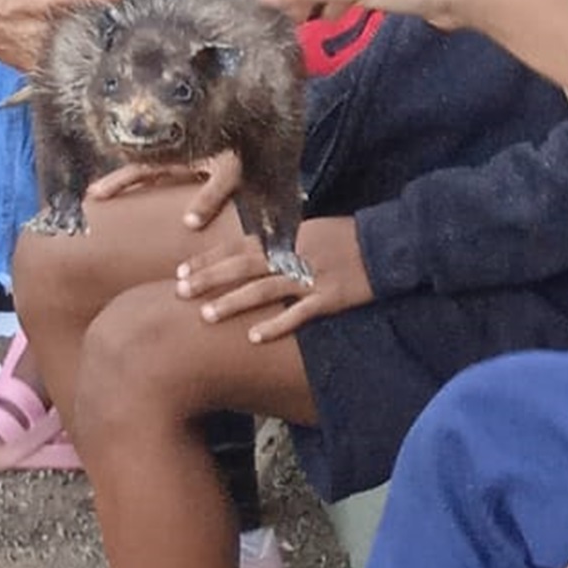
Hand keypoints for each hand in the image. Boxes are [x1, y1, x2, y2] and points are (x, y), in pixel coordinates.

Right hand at [86, 149, 242, 212]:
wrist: (270, 135)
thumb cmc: (252, 153)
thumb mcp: (231, 173)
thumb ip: (211, 195)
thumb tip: (188, 224)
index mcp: (182, 153)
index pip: (141, 168)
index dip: (117, 182)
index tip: (94, 195)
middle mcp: (180, 155)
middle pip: (139, 170)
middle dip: (116, 183)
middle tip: (90, 200)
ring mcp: (188, 161)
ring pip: (152, 174)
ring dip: (131, 187)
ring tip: (109, 204)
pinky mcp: (199, 168)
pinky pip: (169, 180)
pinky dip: (153, 190)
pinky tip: (145, 205)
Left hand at [175, 213, 371, 343]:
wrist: (388, 244)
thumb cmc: (349, 237)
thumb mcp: (312, 230)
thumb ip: (283, 242)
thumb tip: (255, 251)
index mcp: (288, 236)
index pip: (239, 246)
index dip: (209, 258)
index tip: (181, 270)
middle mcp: (294, 254)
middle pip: (243, 266)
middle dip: (209, 278)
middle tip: (179, 292)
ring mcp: (311, 275)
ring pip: (263, 289)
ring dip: (233, 302)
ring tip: (206, 316)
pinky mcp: (329, 297)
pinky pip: (298, 313)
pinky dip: (276, 324)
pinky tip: (254, 337)